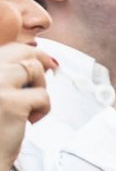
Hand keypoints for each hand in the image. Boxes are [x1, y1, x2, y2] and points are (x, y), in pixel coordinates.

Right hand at [0, 42, 53, 165]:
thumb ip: (9, 76)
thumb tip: (43, 59)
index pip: (7, 49)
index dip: (30, 51)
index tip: (46, 60)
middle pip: (21, 52)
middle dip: (41, 59)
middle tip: (54, 68)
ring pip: (33, 68)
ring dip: (40, 86)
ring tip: (30, 106)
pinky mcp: (10, 103)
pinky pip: (42, 95)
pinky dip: (43, 108)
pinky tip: (31, 120)